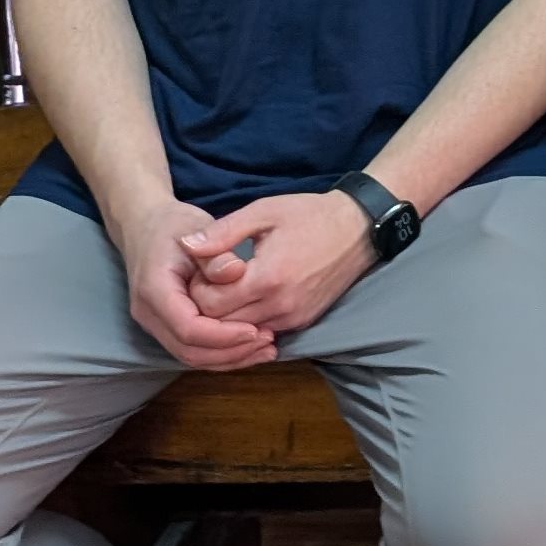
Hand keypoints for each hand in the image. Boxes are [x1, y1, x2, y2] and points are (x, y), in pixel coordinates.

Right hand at [110, 198, 279, 369]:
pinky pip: (192, 349)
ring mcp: (154, 324)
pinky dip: (220, 353)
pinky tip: (250, 346)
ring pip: (190, 356)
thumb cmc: (174, 226)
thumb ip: (215, 255)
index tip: (256, 330)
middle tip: (268, 343)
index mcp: (154, 290)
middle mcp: (149, 314)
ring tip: (266, 349)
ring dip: (228, 358)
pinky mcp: (165, 327)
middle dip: (230, 352)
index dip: (223, 335)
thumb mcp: (197, 230)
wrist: (146, 226)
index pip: (188, 328)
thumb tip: (237, 272)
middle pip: (189, 350)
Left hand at [182, 189, 377, 341]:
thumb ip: (223, 232)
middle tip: (211, 282)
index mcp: (267, 277)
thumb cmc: (310, 214)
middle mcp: (280, 305)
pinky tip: (249, 299)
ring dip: (228, 318)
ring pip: (242, 334)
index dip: (198, 290)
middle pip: (223, 325)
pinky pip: (264, 331)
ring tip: (229, 289)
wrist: (360, 227)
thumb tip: (185, 245)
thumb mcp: (264, 211)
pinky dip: (249, 321)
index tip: (203, 270)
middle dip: (208, 308)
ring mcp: (294, 317)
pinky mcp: (303, 321)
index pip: (211, 305)